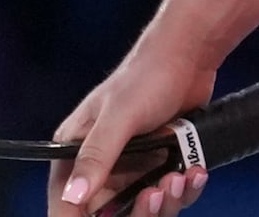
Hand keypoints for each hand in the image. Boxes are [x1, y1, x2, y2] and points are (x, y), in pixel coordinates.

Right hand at [50, 38, 219, 216]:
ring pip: (143, 210)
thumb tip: (72, 196)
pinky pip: (168, 197)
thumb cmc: (146, 75)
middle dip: (139, 212)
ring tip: (179, 177)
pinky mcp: (156, 168)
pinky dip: (184, 190)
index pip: (65, 202)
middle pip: (110, 215)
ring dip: (166, 202)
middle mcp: (100, 165)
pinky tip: (193, 172)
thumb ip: (95, 156)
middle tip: (156, 193)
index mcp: (75, 150)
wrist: (188, 57)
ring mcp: (130, 168)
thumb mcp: (119, 116)